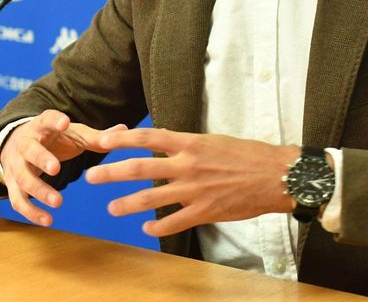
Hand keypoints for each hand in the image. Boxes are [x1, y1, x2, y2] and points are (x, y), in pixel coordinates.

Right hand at [0, 110, 126, 226]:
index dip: (54, 121)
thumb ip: (97, 136)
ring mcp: (16, 165)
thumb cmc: (54, 138)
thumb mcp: (73, 134)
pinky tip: (48, 220)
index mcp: (41, 127)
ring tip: (58, 202)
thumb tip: (125, 130)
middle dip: (42, 159)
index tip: (65, 122)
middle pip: (30, 151)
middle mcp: (24, 144)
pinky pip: (18, 200)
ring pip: (23, 178)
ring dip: (38, 190)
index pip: (45, 119)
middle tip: (56, 169)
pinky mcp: (12, 185)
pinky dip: (31, 212)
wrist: (17, 144)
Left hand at [85, 128, 298, 236]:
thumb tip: (167, 146)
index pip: (148, 137)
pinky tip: (146, 229)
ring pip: (150, 198)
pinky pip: (173, 223)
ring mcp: (194, 190)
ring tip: (111, 208)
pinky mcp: (204, 211)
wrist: (276, 176)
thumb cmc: (249, 155)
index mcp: (191, 143)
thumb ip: (189, 146)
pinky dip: (157, 227)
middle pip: (139, 169)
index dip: (122, 139)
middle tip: (91, 177)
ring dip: (126, 204)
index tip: (102, 140)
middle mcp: (187, 165)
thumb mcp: (215, 141)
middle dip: (111, 173)